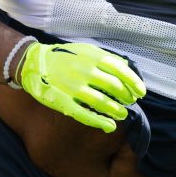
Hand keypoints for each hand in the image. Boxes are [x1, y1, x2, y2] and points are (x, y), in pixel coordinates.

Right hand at [17, 41, 146, 132]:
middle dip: (126, 97)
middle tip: (130, 103)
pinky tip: (110, 126)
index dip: (133, 83)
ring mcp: (72, 87)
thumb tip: (127, 67)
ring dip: (116, 110)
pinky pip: (84, 115)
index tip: (141, 92)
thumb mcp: (86, 50)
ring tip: (122, 114)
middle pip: (114, 87)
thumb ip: (106, 58)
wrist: (34, 63)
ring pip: (102, 102)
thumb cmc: (64, 56)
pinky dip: (99, 122)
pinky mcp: (62, 102)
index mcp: (92, 57)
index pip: (120, 70)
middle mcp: (84, 71)